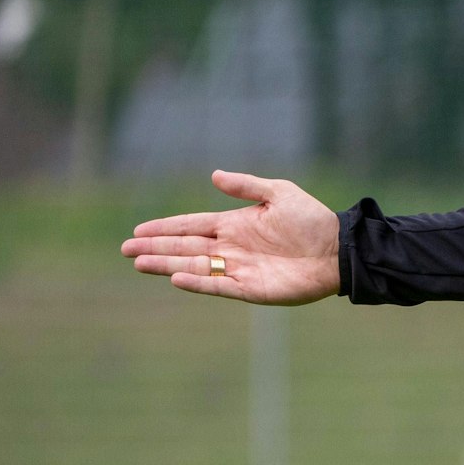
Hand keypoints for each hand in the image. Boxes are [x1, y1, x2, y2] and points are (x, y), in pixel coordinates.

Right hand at [122, 170, 339, 304]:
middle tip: (126, 249)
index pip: (191, 225)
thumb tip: (214, 175)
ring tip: (140, 263)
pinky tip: (176, 277)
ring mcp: (240, 269)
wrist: (338, 249)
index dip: (165, 228)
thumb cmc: (312, 220)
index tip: (139, 229)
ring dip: (167, 265)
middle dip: (156, 247)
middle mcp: (232, 247)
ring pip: (195, 266)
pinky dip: (198, 283)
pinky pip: (219, 286)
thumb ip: (246, 186)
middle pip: (186, 247)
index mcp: (235, 224)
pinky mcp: (252, 289)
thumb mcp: (279, 193)